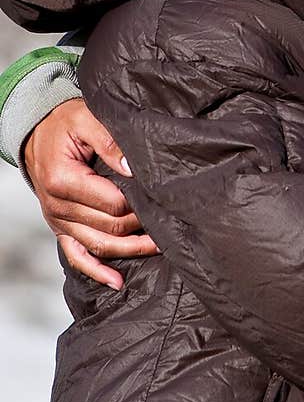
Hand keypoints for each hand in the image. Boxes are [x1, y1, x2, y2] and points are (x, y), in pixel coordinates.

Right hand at [23, 98, 158, 290]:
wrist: (36, 131)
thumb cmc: (62, 123)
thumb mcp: (87, 119)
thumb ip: (110, 142)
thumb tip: (133, 169)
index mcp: (63, 181)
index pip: (112, 203)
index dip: (139, 204)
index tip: (161, 198)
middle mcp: (58, 206)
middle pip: (108, 227)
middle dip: (141, 226)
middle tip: (170, 220)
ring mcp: (58, 221)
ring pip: (98, 246)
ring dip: (129, 250)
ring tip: (159, 247)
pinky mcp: (61, 228)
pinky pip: (77, 256)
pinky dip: (96, 271)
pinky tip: (117, 281)